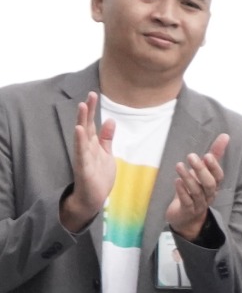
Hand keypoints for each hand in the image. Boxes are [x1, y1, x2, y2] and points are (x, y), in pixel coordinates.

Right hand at [59, 93, 117, 232]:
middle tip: (90, 95)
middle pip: (86, 126)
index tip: (93, 94)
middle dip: (88, 111)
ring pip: (82, 136)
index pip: (91, 123)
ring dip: (82, 121)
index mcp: (92, 144)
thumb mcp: (106, 154)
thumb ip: (106, 138)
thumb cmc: (98, 176)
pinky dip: (80, 141)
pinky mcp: (83, 167)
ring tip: (82, 106)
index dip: (92, 110)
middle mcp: (86, 148)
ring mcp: (83, 157)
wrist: (93, 198)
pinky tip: (79, 130)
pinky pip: (81, 152)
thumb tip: (110, 120)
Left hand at [165, 134, 229, 243]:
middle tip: (191, 156)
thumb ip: (214, 155)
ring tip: (179, 166)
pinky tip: (177, 181)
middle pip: (209, 184)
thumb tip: (225, 136)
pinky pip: (186, 201)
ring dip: (188, 178)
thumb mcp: (203, 172)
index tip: (207, 155)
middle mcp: (209, 195)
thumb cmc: (196, 190)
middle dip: (201, 170)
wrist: (187, 217)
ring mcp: (199, 204)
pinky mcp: (187, 211)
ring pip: (197, 192)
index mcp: (214, 185)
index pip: (218, 176)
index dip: (214, 166)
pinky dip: (182, 191)